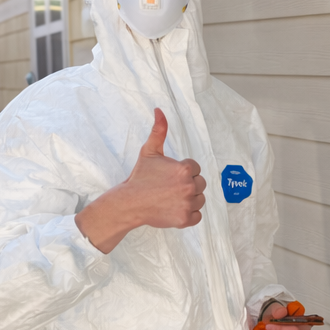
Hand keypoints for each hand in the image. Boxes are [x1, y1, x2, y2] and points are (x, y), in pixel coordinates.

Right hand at [75, 109, 206, 252]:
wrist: (129, 203)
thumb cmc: (140, 177)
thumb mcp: (149, 151)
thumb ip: (158, 131)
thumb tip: (159, 110)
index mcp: (184, 169)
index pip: (195, 168)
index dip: (182, 171)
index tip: (169, 176)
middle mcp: (189, 186)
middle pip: (200, 184)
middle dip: (187, 185)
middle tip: (169, 188)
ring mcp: (187, 204)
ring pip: (200, 200)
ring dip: (189, 199)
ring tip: (171, 198)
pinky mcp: (184, 219)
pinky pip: (197, 216)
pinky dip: (189, 214)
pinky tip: (175, 208)